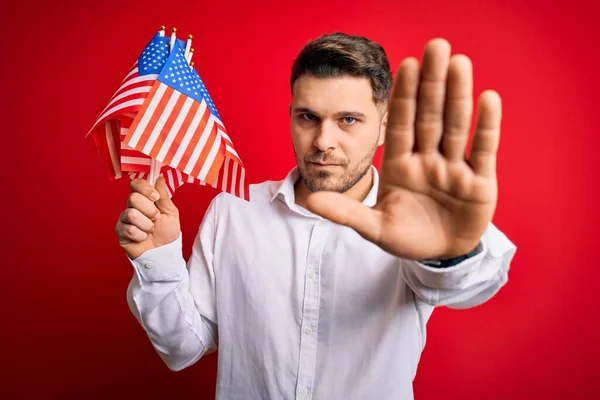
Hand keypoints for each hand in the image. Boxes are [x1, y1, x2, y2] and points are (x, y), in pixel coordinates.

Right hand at [115, 176, 180, 258]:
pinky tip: (143, 238)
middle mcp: (132, 206)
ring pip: (131, 214)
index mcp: (144, 199)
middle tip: (155, 219)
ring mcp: (124, 219)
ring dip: (146, 225)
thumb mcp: (170, 212)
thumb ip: (164, 195)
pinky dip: (141, 236)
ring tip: (150, 230)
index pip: (136, 184)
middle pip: (133, 198)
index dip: (145, 189)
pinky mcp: (120, 231)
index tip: (155, 198)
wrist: (164, 251)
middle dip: (150, 211)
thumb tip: (159, 178)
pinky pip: (129, 229)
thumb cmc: (167, 232)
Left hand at [305, 38, 500, 259]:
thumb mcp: (374, 228)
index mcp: (400, 166)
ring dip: (457, 95)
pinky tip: (488, 98)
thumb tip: (311, 200)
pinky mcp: (480, 183)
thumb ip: (345, 213)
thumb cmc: (405, 237)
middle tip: (436, 45)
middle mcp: (427, 160)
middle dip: (432, 83)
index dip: (404, 96)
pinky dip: (486, 127)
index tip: (406, 64)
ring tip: (459, 62)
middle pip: (429, 116)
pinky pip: (482, 151)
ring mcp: (454, 169)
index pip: (401, 125)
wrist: (439, 256)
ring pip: (455, 126)